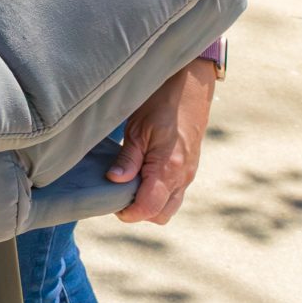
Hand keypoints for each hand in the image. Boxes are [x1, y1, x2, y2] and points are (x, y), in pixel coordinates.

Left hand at [110, 58, 218, 224]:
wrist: (190, 88)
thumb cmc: (162, 103)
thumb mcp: (138, 128)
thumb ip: (128, 158)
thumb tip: (115, 181)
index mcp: (169, 168)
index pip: (148, 208)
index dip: (128, 212)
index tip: (111, 201)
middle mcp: (183, 176)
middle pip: (160, 215)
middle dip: (139, 211)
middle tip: (119, 192)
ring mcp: (189, 174)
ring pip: (169, 206)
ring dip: (150, 203)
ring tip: (131, 183)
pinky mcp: (189, 169)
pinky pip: (175, 193)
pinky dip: (159, 193)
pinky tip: (143, 176)